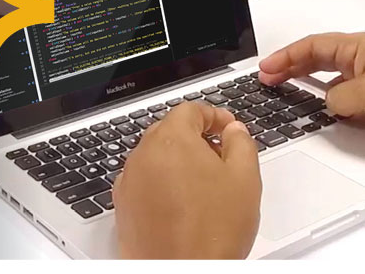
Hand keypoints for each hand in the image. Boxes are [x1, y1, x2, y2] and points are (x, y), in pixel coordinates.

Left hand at [114, 102, 259, 258]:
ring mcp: (129, 178)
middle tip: (221, 155)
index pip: (189, 110)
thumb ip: (241, 145)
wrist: (179, 268)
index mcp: (171, 140)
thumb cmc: (211, 230)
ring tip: (205, 183)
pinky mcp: (122, 201)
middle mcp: (143, 155)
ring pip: (154, 156)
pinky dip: (162, 181)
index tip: (227, 127)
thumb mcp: (245, 179)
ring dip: (177, 160)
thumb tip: (234, 130)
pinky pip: (144, 179)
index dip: (213, 115)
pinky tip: (183, 201)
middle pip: (168, 130)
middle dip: (195, 137)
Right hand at [258, 32, 364, 117]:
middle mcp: (362, 59)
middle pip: (318, 60)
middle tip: (269, 80)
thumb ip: (339, 97)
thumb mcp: (364, 92)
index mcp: (357, 47)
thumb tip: (329, 103)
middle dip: (291, 69)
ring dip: (314, 90)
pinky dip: (334, 103)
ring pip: (334, 80)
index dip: (284, 56)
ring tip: (294, 100)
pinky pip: (348, 95)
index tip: (265, 68)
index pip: (311, 46)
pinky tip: (329, 114)